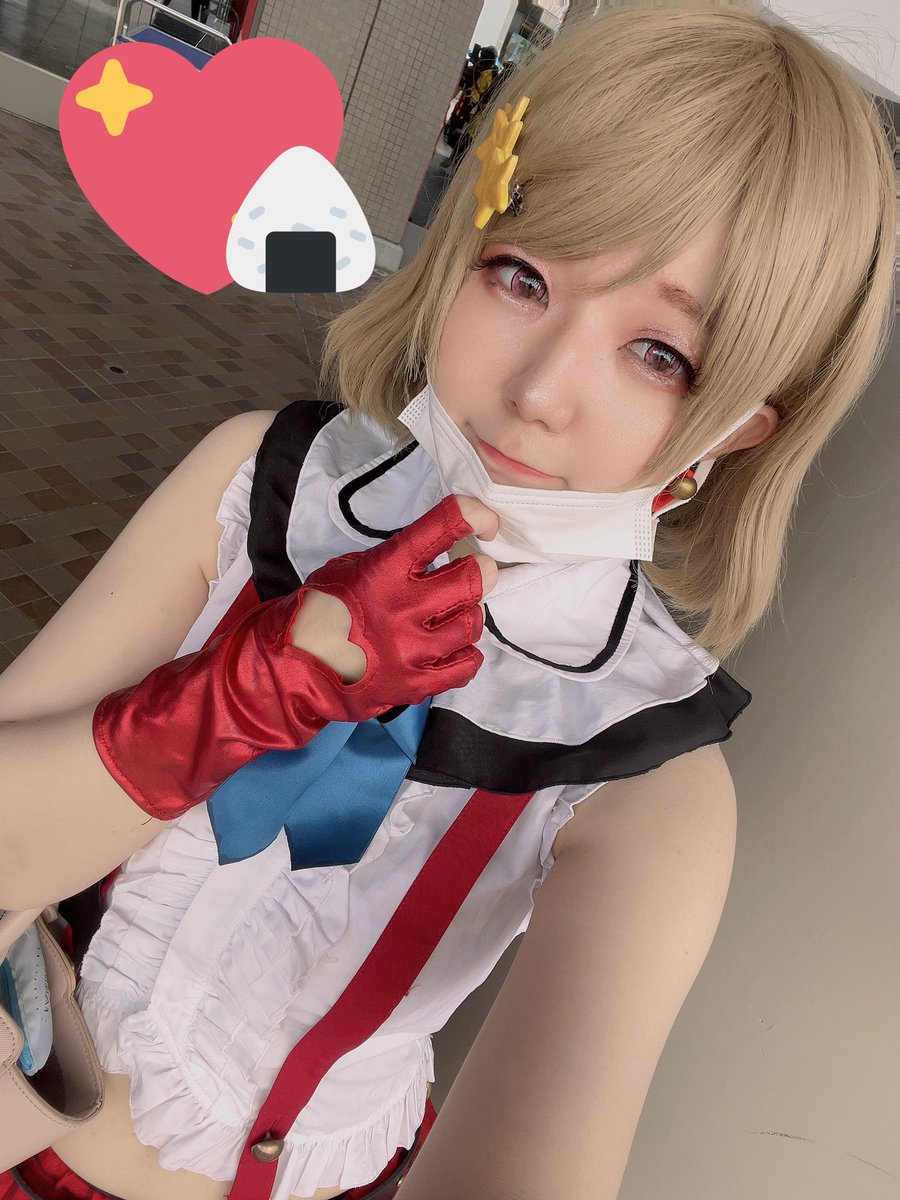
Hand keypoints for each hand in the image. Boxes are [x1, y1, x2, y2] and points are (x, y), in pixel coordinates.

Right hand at [291, 495, 498, 693]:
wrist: (292, 665)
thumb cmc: (324, 611)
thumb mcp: (352, 567)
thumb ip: (396, 558)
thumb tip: (443, 548)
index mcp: (386, 569)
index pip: (443, 527)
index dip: (475, 516)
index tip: (484, 524)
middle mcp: (403, 606)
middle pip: (473, 579)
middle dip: (479, 573)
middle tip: (470, 576)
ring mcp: (411, 648)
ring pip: (472, 623)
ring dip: (466, 615)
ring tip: (447, 617)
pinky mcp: (415, 683)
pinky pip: (466, 666)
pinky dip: (465, 655)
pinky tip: (450, 649)